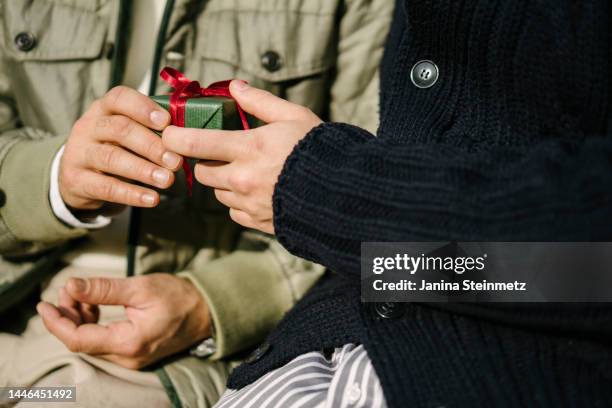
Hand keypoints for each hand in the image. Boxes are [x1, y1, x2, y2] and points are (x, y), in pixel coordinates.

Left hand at [37, 274, 210, 369]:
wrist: (205, 312)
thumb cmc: (178, 297)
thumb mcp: (140, 288)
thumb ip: (104, 289)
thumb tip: (72, 285)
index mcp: (128, 342)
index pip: (78, 339)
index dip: (56, 323)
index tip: (43, 305)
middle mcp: (127, 357)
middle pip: (81, 341)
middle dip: (68, 315)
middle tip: (69, 289)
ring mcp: (130, 357)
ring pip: (91, 341)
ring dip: (79, 318)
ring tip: (80, 293)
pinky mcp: (133, 353)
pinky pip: (103, 341)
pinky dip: (93, 323)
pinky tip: (94, 305)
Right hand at [60, 86, 182, 210]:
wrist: (76, 176)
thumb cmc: (115, 148)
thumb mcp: (128, 133)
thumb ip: (152, 128)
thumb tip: (190, 131)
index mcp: (103, 109)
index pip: (119, 97)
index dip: (143, 107)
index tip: (167, 122)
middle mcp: (88, 126)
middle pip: (120, 129)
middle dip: (151, 145)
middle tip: (176, 161)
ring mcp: (78, 153)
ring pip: (112, 158)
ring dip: (144, 170)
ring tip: (168, 180)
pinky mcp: (75, 180)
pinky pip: (105, 187)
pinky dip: (131, 194)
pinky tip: (152, 199)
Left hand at [162, 80, 321, 233]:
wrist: (343, 193)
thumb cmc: (320, 151)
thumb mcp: (294, 117)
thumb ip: (260, 102)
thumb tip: (234, 87)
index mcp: (249, 149)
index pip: (194, 143)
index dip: (174, 137)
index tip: (171, 133)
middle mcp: (242, 179)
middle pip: (201, 172)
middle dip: (206, 161)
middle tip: (224, 152)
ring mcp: (249, 204)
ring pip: (218, 194)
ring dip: (225, 183)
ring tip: (249, 173)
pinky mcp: (257, 222)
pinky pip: (235, 213)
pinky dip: (239, 203)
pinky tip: (259, 193)